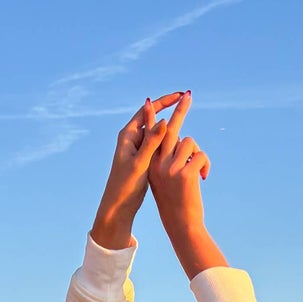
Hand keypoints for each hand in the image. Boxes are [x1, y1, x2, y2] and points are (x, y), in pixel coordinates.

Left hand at [90, 92, 186, 249]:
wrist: (118, 206)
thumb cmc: (125, 186)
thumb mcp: (140, 163)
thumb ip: (152, 142)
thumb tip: (164, 121)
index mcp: (128, 135)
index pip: (147, 110)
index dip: (164, 101)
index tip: (180, 95)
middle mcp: (131, 138)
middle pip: (152, 116)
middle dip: (168, 107)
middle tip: (184, 100)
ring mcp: (137, 148)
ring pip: (156, 130)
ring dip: (169, 122)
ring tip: (185, 115)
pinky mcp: (142, 158)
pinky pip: (157, 142)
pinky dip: (168, 138)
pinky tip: (180, 139)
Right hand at [149, 94, 225, 278]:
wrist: (181, 224)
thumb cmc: (176, 202)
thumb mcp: (167, 180)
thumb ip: (170, 160)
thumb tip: (182, 141)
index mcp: (151, 164)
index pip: (152, 135)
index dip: (152, 118)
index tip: (150, 101)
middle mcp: (157, 163)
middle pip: (170, 129)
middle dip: (180, 109)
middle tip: (187, 94)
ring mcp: (170, 168)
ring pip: (190, 142)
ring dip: (198, 153)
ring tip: (199, 170)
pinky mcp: (184, 174)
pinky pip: (201, 155)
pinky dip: (206, 165)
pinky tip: (204, 178)